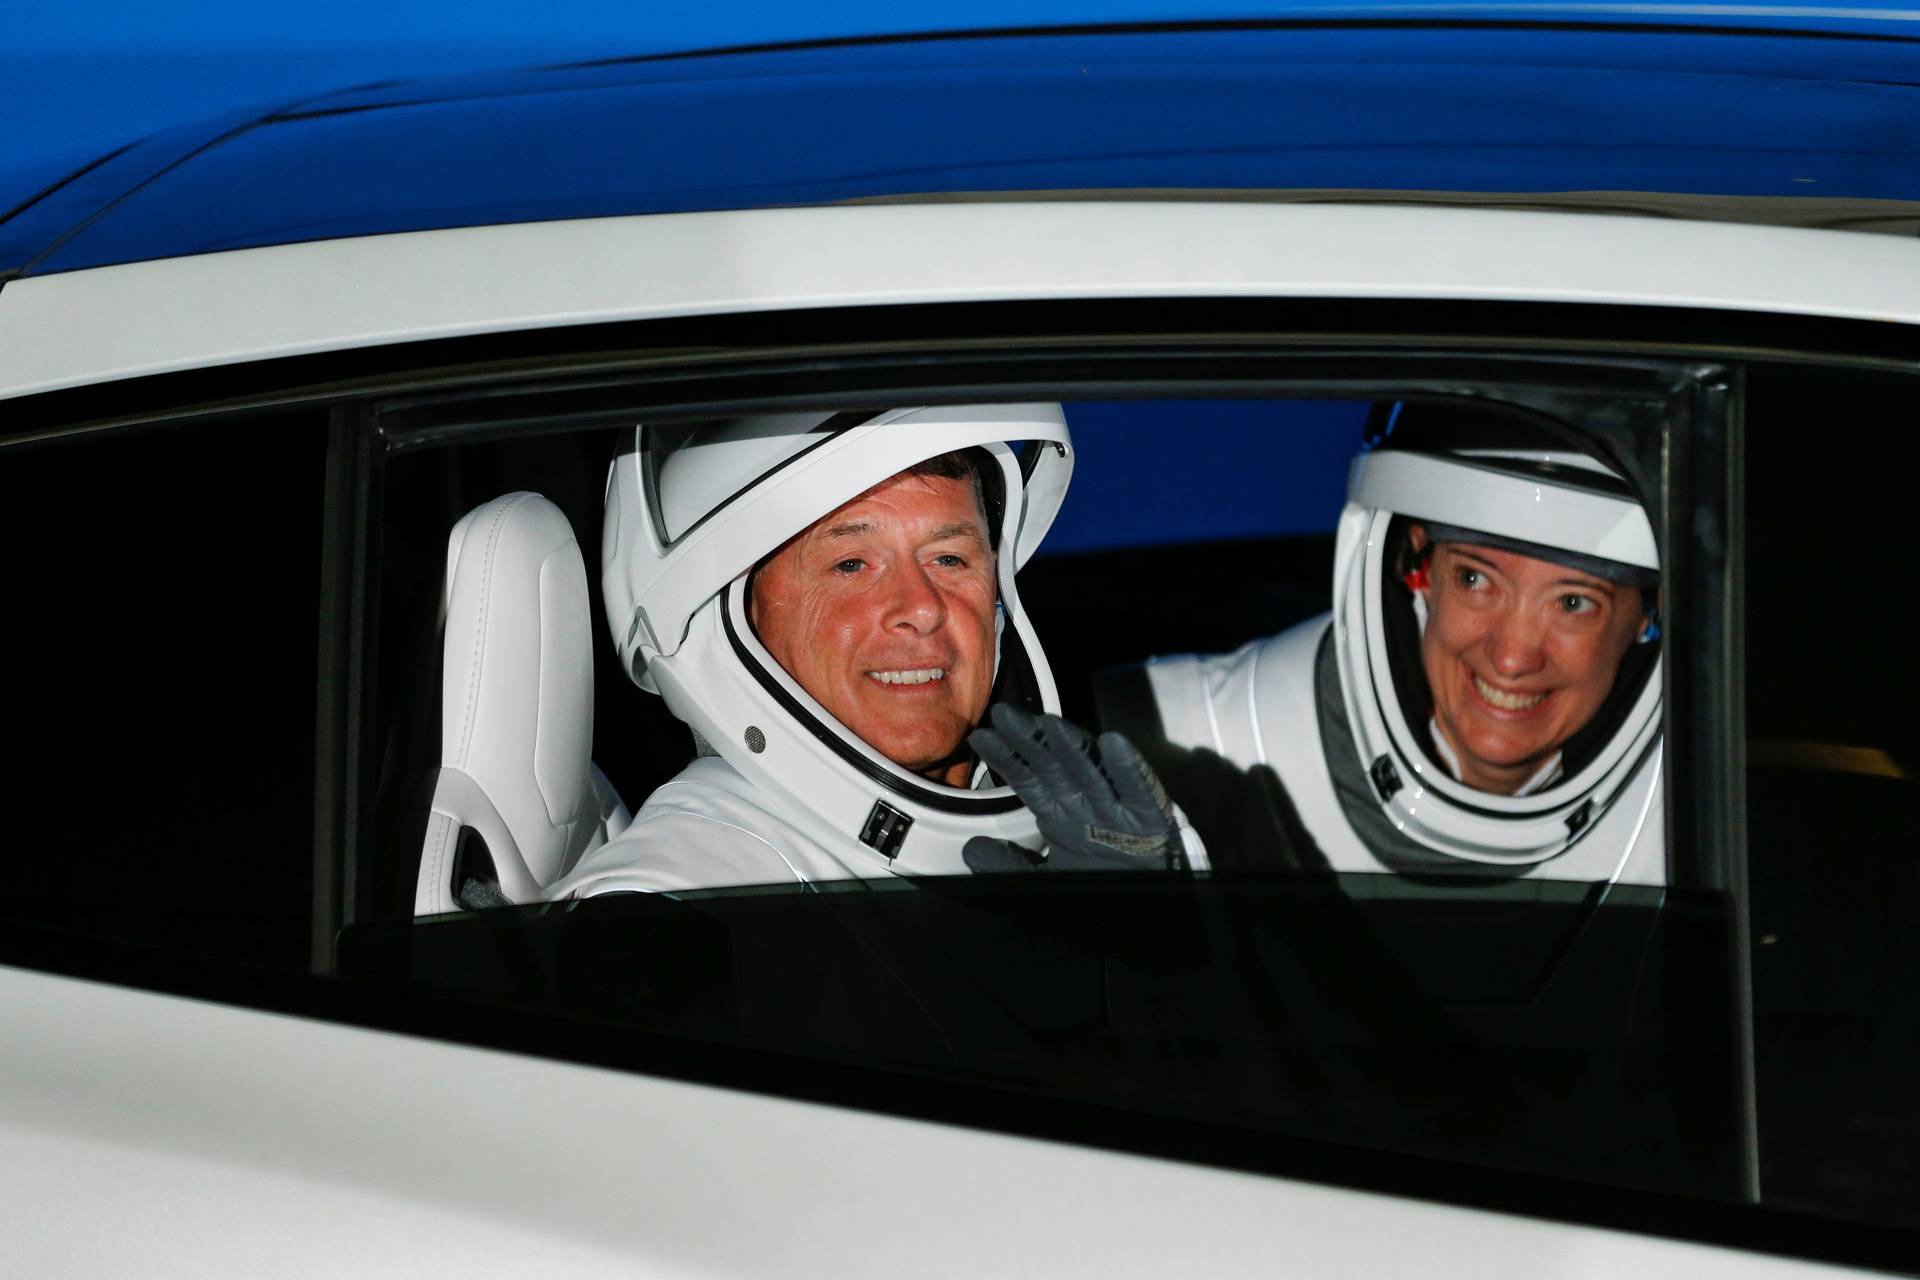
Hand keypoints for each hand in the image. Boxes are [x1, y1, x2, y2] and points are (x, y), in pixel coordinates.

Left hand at [963, 704, 1185, 872]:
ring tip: (1050, 723)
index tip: (981, 738)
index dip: (1005, 758)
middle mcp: (1084, 801)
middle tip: (1004, 714)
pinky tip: (1114, 744)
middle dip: (1029, 739)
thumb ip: (1008, 867)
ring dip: (1071, 746)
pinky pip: (1137, 788)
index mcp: (1060, 811)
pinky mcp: (1148, 814)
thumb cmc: (1098, 881)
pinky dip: (1127, 767)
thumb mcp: (1044, 880)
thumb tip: (970, 849)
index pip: (1028, 779)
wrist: (1146, 903)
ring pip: (1090, 770)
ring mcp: (1115, 806)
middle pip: (1053, 765)